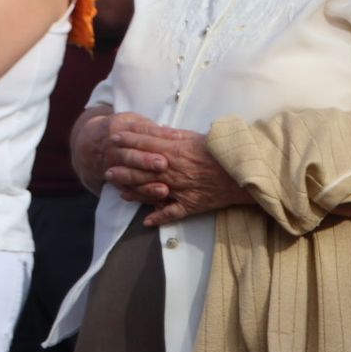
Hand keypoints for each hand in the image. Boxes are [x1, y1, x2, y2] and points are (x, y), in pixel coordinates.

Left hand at [102, 118, 249, 225]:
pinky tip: (146, 221)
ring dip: (134, 192)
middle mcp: (173, 170)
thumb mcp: (198, 136)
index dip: (128, 141)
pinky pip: (172, 213)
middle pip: (142, 169)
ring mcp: (180, 189)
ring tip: (119, 192)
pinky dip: (159, 217)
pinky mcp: (191, 204)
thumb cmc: (222, 149)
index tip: (114, 139)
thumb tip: (158, 130)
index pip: (146, 144)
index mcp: (176, 150)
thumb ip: (176, 135)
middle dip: (123, 169)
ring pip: (151, 191)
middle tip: (107, 170)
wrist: (243, 170)